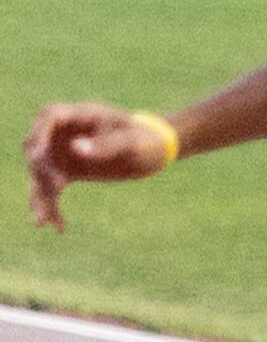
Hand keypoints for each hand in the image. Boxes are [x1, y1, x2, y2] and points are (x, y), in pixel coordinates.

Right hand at [24, 103, 171, 230]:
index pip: (50, 116)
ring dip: (39, 196)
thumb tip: (76, 149)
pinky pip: (50, 189)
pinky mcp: (66, 170)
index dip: (40, 135)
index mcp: (81, 115)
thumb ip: (106, 145)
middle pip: (38, 147)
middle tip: (57, 189)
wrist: (153, 150)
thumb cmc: (145, 139)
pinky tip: (58, 226)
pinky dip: (51, 206)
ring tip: (44, 221)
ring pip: (40, 173)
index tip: (38, 156)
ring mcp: (62, 152)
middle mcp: (64, 132)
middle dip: (41, 168)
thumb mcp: (130, 142)